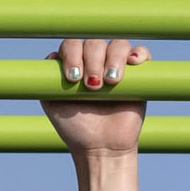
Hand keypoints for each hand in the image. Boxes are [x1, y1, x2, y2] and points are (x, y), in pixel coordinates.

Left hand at [45, 37, 149, 156]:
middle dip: (92, 60)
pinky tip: (133, 62)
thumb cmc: (76, 128)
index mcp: (75, 63)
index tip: (72, 79)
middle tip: (92, 86)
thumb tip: (53, 55)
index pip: (72, 43)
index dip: (72, 54)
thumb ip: (47, 80)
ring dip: (113, 58)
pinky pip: (142, 53)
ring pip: (118, 44)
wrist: (102, 148)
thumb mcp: (52, 104)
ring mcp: (117, 66)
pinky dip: (139, 53)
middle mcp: (95, 61)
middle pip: (94, 41)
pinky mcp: (139, 76)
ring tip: (110, 82)